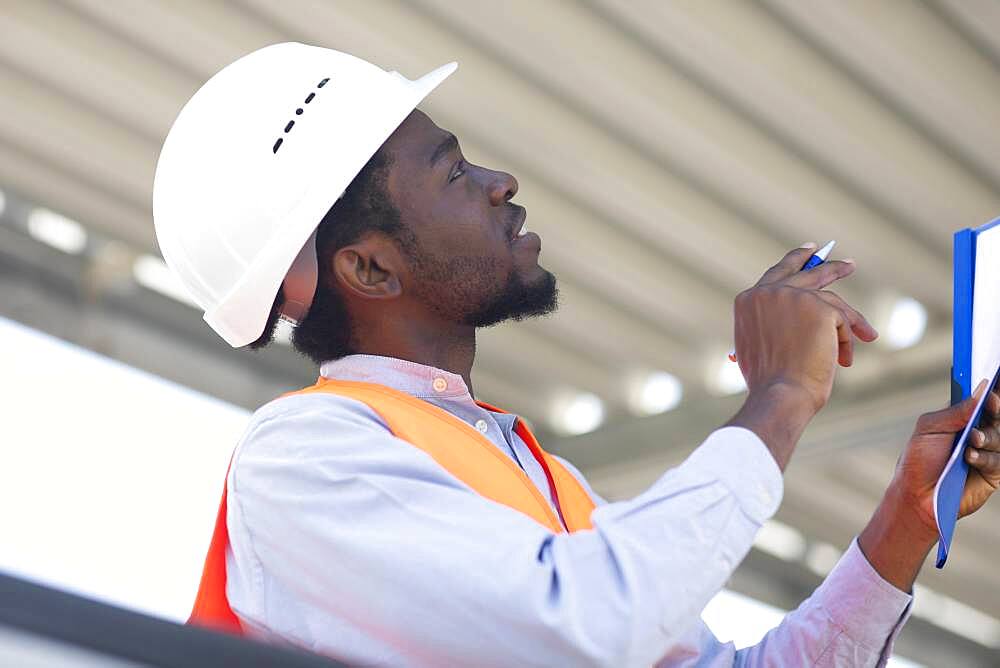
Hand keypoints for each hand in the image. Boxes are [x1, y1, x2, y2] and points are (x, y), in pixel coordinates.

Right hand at [734, 244, 878, 410]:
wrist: (779, 394)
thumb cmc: (768, 381)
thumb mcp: (757, 346)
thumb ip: (770, 325)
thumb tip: (794, 320)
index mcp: (748, 300)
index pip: (776, 274)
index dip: (794, 262)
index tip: (808, 254)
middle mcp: (769, 292)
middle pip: (805, 270)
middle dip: (827, 265)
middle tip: (847, 265)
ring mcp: (795, 297)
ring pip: (831, 298)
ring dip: (850, 318)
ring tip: (866, 332)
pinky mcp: (820, 307)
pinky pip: (843, 319)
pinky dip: (846, 342)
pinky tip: (843, 360)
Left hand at [858, 377, 999, 591]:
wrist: (917, 496)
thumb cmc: (918, 461)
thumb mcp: (929, 430)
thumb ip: (954, 412)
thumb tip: (980, 393)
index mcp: (960, 420)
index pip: (980, 400)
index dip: (989, 391)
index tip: (994, 381)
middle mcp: (977, 433)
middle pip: (996, 415)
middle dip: (996, 408)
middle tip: (992, 403)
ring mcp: (986, 453)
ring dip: (988, 436)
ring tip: (972, 440)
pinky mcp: (992, 474)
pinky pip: (998, 461)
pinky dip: (985, 457)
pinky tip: (971, 458)